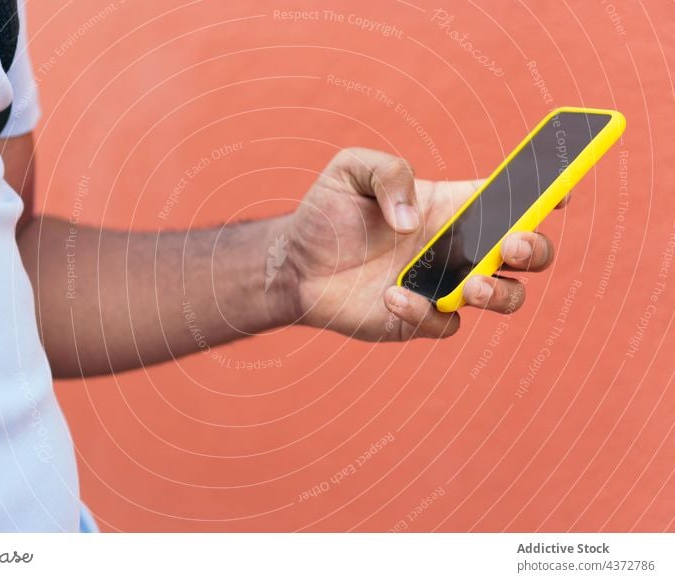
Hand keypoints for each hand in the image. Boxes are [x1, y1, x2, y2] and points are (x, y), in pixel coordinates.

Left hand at [284, 148, 555, 340]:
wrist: (294, 263)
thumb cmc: (327, 213)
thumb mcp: (352, 171)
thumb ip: (390, 173)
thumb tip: (416, 222)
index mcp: (455, 206)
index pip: (515, 198)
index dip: (546, 193)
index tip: (559, 191)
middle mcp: (460, 247)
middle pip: (528, 253)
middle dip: (535, 249)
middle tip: (511, 245)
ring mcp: (445, 286)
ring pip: (505, 296)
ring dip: (501, 293)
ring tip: (472, 284)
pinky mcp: (420, 319)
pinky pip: (445, 324)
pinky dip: (426, 313)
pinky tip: (391, 295)